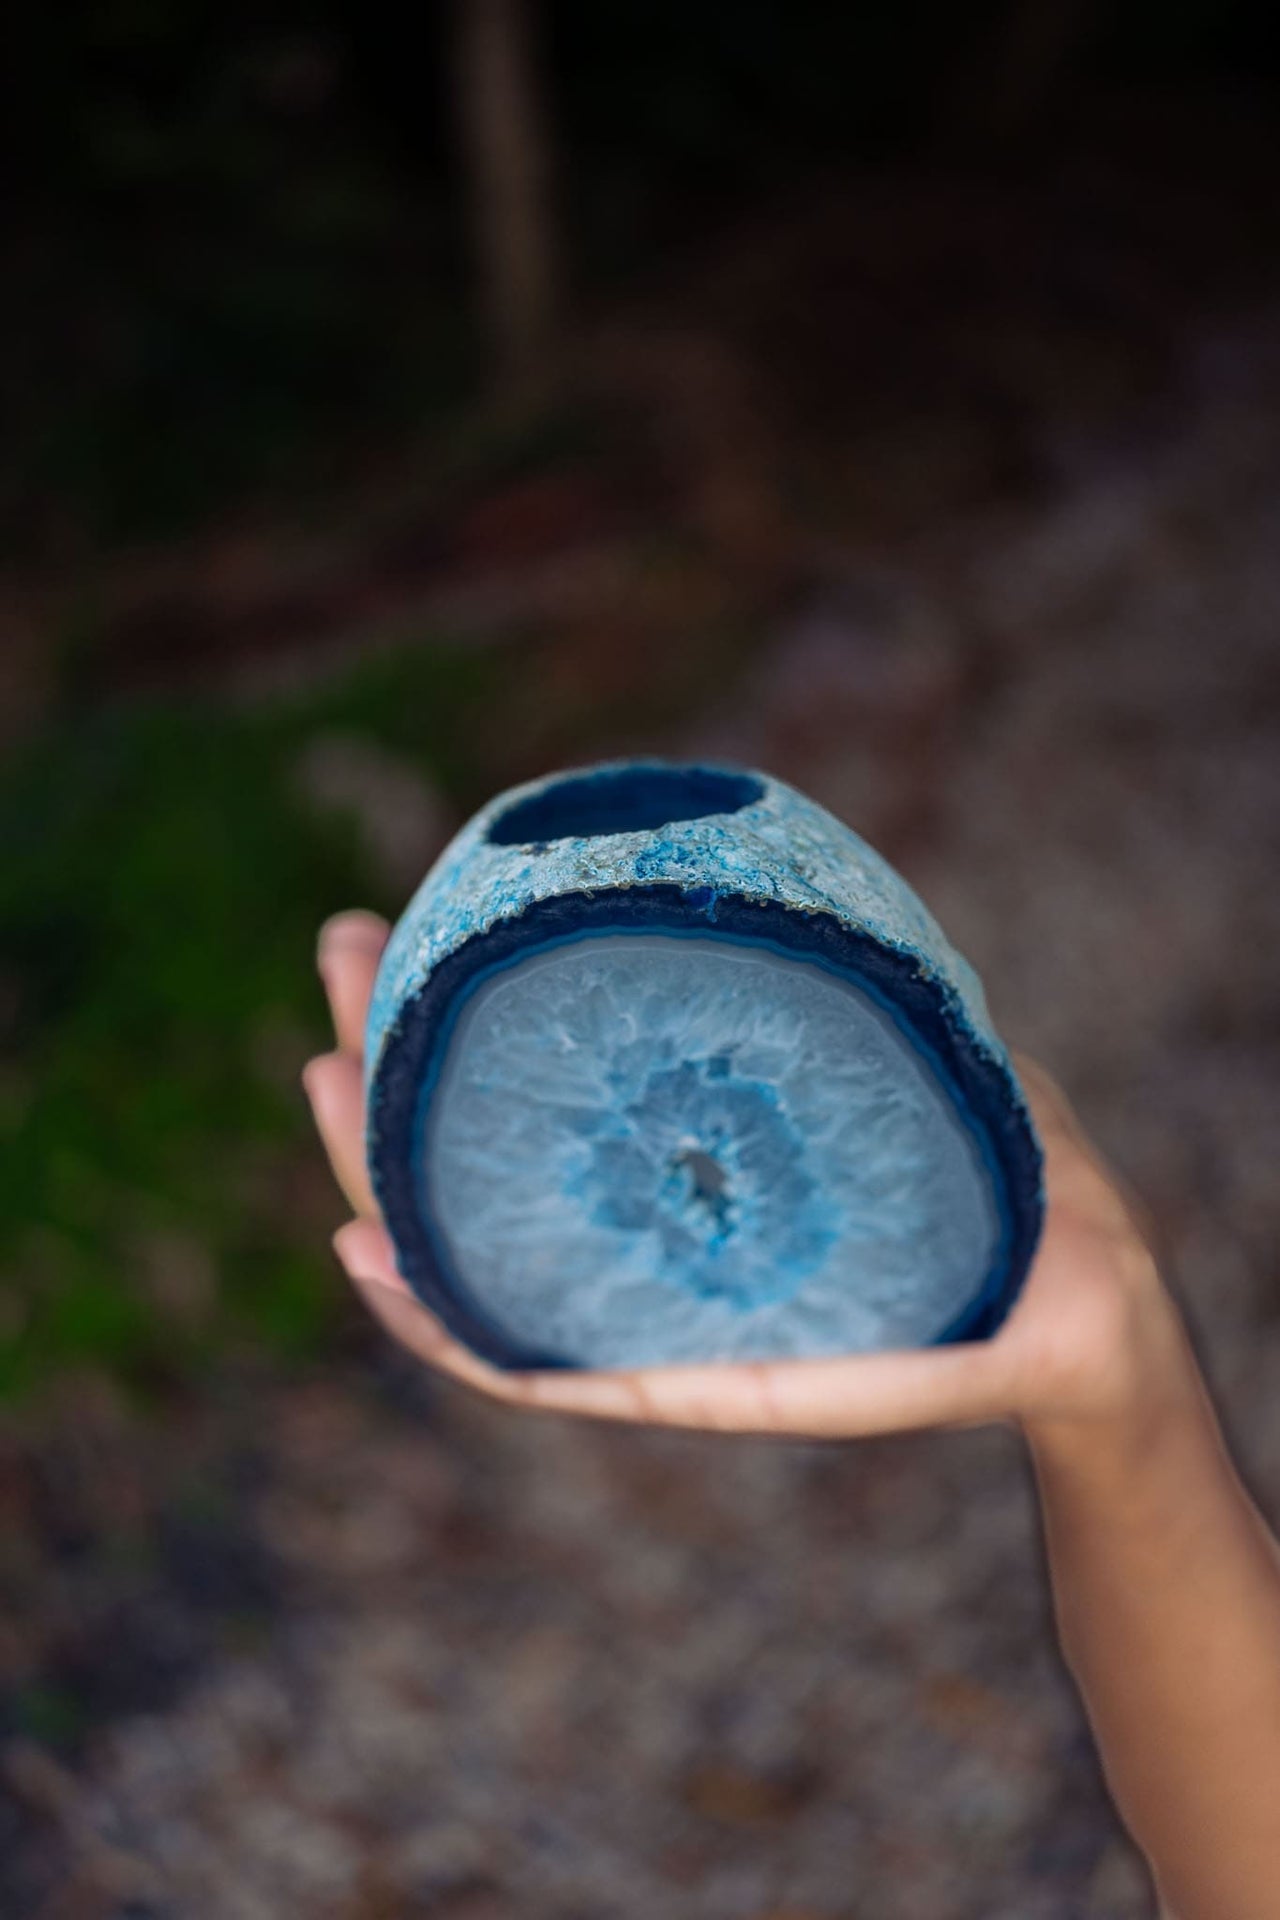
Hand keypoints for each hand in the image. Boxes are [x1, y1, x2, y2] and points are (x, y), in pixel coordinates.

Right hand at [304, 910, 1192, 1439]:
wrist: (1091, 1304)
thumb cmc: (998, 1179)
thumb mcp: (906, 1045)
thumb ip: (834, 977)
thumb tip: (747, 873)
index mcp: (686, 1178)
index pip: (536, 1108)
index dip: (450, 1028)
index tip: (390, 929)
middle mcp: (652, 1257)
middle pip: (481, 1180)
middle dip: (386, 1073)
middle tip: (335, 966)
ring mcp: (671, 1328)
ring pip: (486, 1278)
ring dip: (383, 1188)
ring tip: (319, 1083)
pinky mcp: (719, 1392)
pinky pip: (568, 1376)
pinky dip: (456, 1334)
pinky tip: (380, 1261)